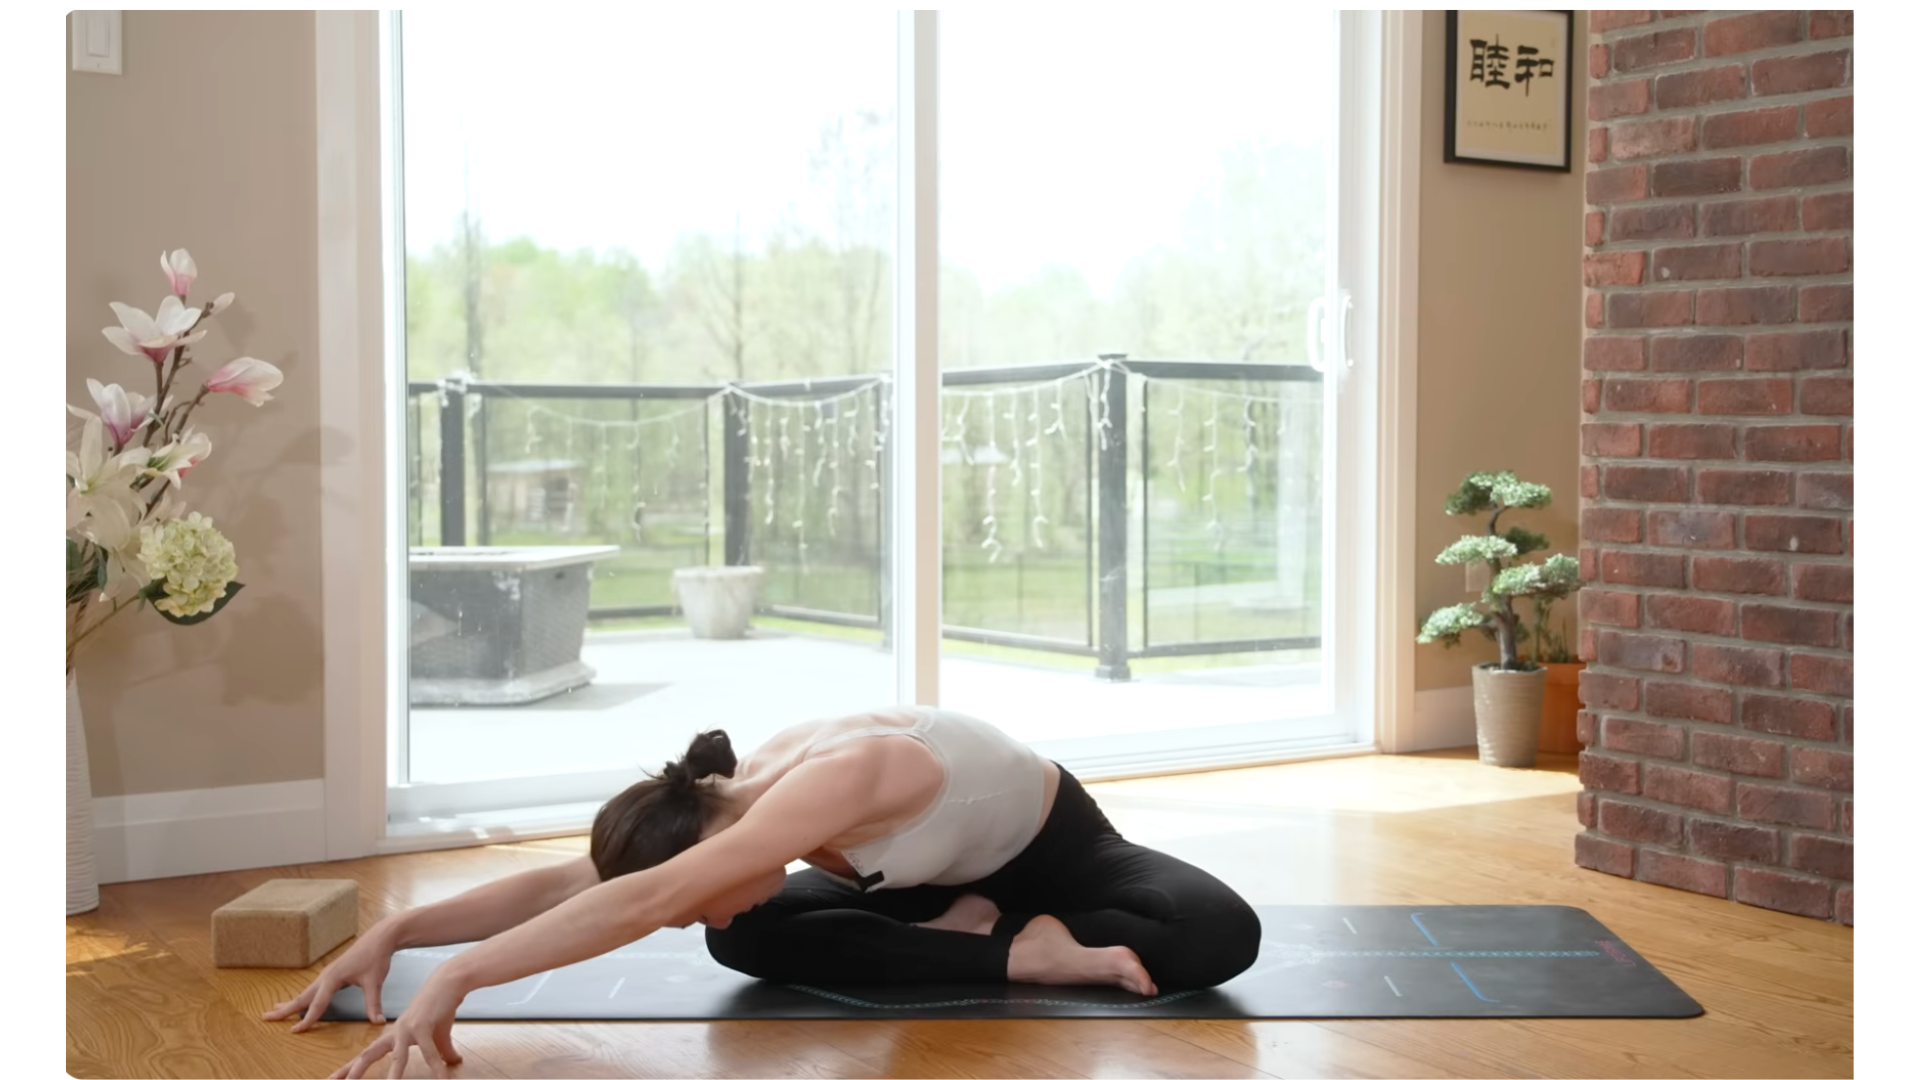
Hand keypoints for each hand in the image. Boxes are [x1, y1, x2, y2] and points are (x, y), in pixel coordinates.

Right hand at [262, 928, 396, 1031]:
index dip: (307, 1019)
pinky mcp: (332, 973)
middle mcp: (326, 976)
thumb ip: (374, 1004)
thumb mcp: (375, 982)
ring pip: (305, 992)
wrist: (379, 938)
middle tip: (266, 1017)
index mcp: (333, 978)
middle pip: (302, 996)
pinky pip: (313, 989)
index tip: (296, 1031)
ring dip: (290, 1003)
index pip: (318, 1004)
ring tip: (275, 1011)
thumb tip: (378, 1022)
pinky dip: (302, 997)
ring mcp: (327, 974)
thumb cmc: (375, 957)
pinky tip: (299, 1001)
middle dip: (284, 1009)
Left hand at [329, 973, 465, 1078]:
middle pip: (369, 1054)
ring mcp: (408, 1029)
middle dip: (353, 1071)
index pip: (367, 1054)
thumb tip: (452, 1063)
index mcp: (393, 1036)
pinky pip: (430, 1052)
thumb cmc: (439, 1008)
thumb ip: (442, 1053)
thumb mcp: (438, 1037)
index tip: (334, 1079)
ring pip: (397, 1058)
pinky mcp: (424, 1026)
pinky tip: (442, 1077)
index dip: (350, 1068)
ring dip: (393, 1076)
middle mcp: (396, 1033)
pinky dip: (436, 1066)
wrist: (447, 983)